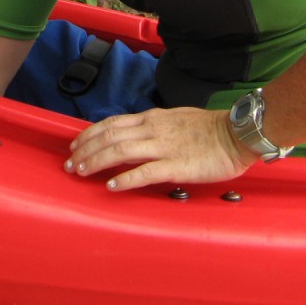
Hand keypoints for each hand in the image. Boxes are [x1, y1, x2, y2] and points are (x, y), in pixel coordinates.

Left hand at [64, 106, 256, 191]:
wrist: (235, 134)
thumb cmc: (208, 130)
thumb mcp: (173, 121)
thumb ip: (151, 129)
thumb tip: (130, 139)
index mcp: (151, 119)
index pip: (111, 123)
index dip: (89, 134)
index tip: (74, 145)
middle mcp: (152, 130)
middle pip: (109, 137)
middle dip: (85, 150)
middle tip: (69, 164)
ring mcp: (163, 147)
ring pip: (120, 151)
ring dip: (96, 161)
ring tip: (81, 172)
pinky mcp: (176, 166)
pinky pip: (145, 172)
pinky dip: (125, 178)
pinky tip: (111, 185)